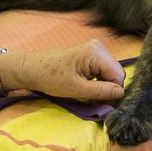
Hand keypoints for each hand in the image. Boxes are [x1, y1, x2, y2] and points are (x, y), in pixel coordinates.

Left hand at [10, 40, 124, 100]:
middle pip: (116, 72)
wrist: (31, 69)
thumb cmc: (50, 78)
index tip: (104, 104)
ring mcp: (94, 48)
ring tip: (91, 95)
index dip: (114, 91)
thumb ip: (101, 91)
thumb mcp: (77, 89)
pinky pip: (103, 69)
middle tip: (97, 101)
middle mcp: (98, 46)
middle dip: (109, 88)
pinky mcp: (90, 53)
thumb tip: (120, 94)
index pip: (118, 74)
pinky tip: (88, 87)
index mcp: (95, 52)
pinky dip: (99, 80)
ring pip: (110, 71)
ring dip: (104, 85)